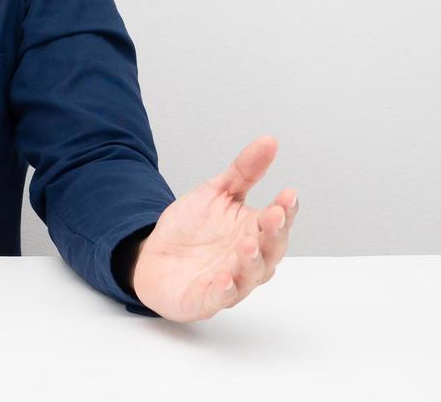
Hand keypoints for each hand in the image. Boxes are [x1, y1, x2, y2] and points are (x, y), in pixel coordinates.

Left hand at [130, 135, 297, 322]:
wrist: (152, 254)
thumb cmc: (192, 228)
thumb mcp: (216, 192)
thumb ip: (244, 171)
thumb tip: (269, 141)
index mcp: (254, 232)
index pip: (278, 222)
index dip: (286, 210)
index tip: (288, 193)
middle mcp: (248, 260)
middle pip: (270, 251)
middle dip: (274, 234)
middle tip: (274, 215)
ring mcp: (228, 281)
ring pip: (249, 276)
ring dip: (251, 262)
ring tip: (248, 244)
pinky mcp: (203, 299)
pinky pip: (217, 298)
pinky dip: (222, 290)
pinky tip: (223, 279)